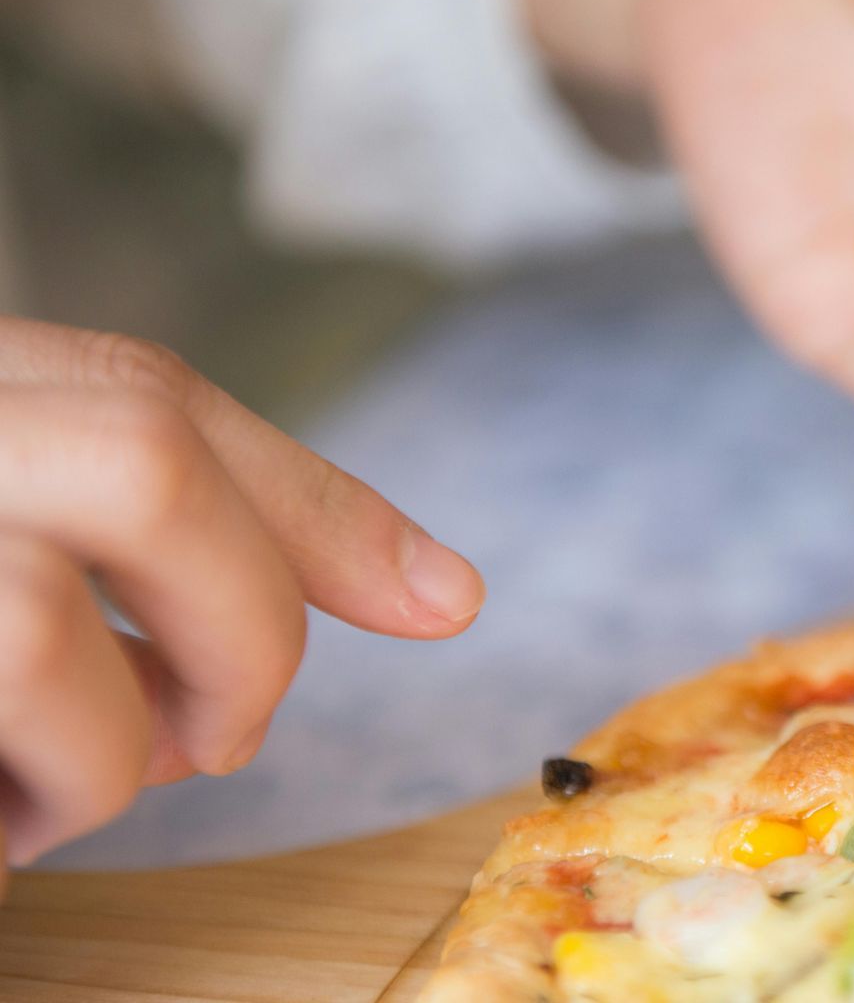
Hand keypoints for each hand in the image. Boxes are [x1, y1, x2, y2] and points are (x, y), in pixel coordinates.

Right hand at [0, 318, 484, 885]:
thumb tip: (432, 591)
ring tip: (44, 807)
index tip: (448, 601)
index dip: (321, 507)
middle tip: (222, 740)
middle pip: (146, 465)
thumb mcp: (16, 534)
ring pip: (41, 628)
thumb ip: (145, 544)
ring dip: (103, 755)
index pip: (155, 396)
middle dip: (244, 622)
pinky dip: (9, 818)